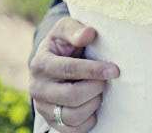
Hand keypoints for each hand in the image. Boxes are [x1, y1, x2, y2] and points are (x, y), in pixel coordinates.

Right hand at [29, 17, 119, 132]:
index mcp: (40, 63)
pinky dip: (87, 121)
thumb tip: (89, 33)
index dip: (93, 70)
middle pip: (71, 95)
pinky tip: (93, 106)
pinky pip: (71, 131)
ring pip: (71, 116)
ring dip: (92, 104)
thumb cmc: (63, 42)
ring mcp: (42, 107)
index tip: (114, 70)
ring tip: (99, 91)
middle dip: (95, 88)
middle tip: (106, 80)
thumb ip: (75, 29)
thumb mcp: (65, 28)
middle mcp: (37, 87)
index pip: (69, 69)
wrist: (54, 60)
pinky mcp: (50, 121)